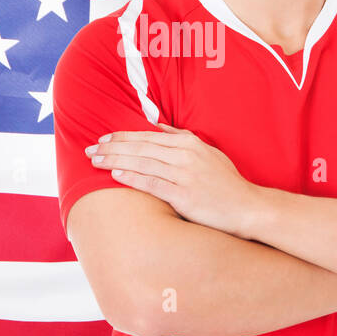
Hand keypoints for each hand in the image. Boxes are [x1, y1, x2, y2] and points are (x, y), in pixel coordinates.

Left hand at [84, 123, 255, 236]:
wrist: (247, 207)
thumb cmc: (226, 183)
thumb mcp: (208, 152)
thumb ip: (182, 138)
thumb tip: (158, 127)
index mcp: (189, 143)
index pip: (147, 137)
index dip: (122, 137)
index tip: (103, 140)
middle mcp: (185, 155)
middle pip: (140, 147)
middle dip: (112, 147)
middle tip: (89, 150)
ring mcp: (184, 174)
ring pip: (142, 163)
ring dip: (115, 161)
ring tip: (95, 161)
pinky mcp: (184, 195)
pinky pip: (152, 184)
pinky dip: (132, 177)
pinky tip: (115, 175)